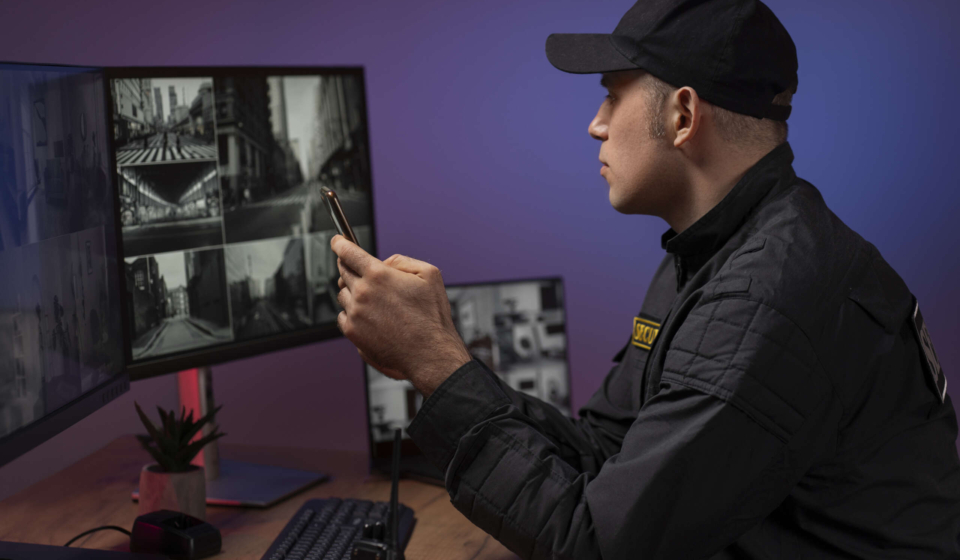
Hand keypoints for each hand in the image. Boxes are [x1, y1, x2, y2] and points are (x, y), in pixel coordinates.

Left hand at [330, 235, 471, 396]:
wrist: (429, 353)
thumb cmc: (432, 317)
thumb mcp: (429, 274)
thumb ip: (402, 261)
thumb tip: (385, 262)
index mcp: (378, 274)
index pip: (348, 252)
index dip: (341, 244)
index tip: (338, 242)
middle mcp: (362, 292)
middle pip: (343, 272)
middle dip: (349, 267)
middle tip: (361, 272)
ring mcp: (355, 313)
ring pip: (342, 294)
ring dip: (353, 292)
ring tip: (374, 301)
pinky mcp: (353, 332)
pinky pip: (343, 316)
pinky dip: (352, 313)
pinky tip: (370, 317)